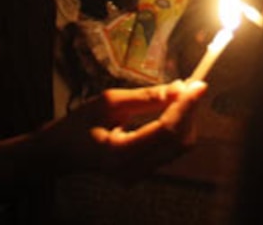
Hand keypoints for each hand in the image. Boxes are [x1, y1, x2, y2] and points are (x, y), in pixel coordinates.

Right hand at [42, 81, 206, 181]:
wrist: (63, 151)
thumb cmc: (80, 123)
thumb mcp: (109, 101)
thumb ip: (146, 97)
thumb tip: (180, 87)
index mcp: (119, 153)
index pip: (166, 130)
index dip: (186, 106)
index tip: (199, 85)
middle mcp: (131, 170)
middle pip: (179, 142)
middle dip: (190, 112)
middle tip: (192, 87)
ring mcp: (137, 176)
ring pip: (178, 148)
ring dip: (185, 120)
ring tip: (182, 96)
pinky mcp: (142, 174)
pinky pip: (170, 152)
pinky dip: (177, 129)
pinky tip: (173, 112)